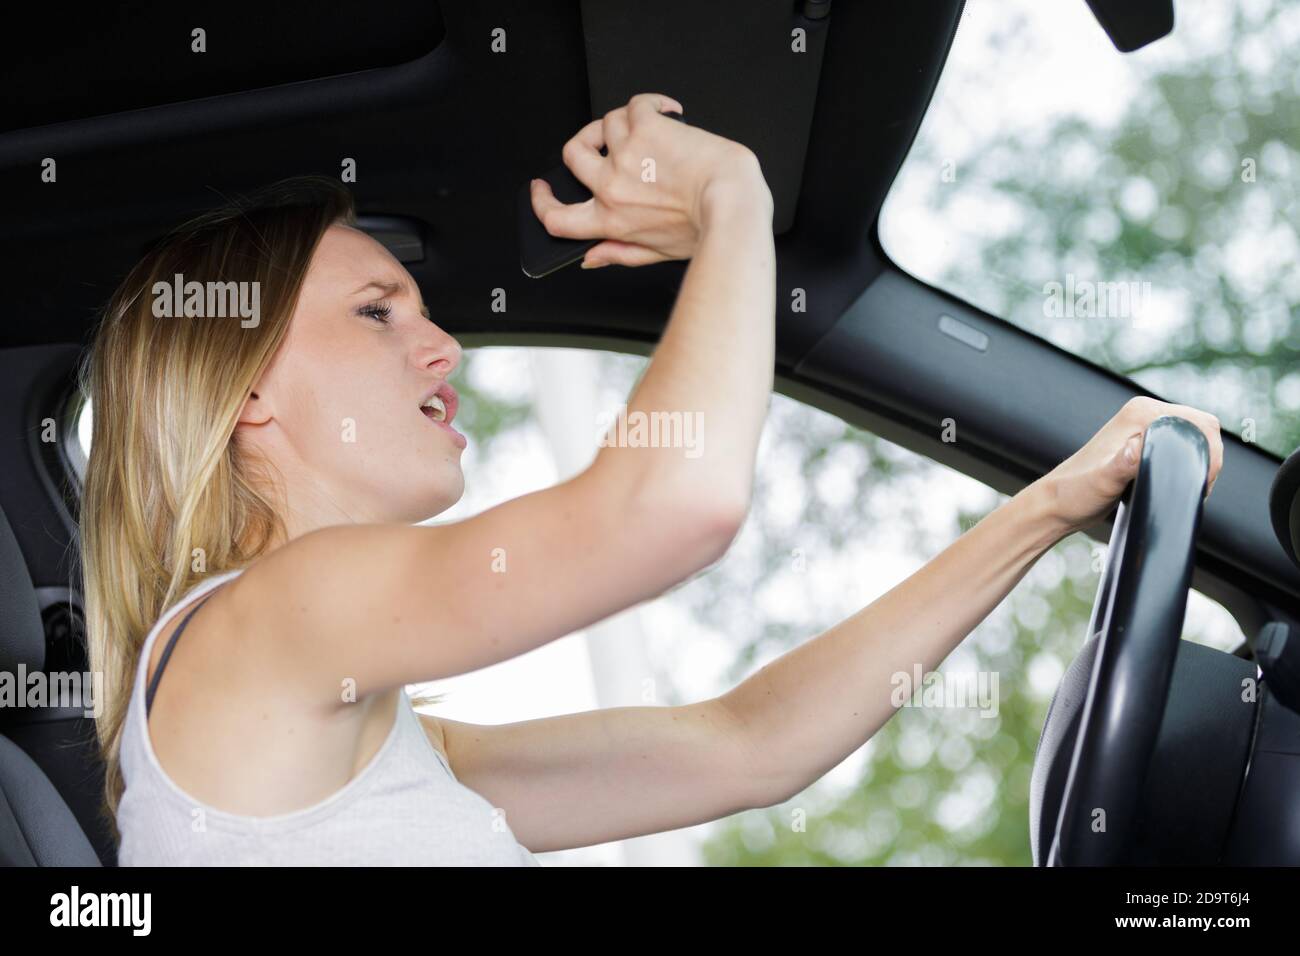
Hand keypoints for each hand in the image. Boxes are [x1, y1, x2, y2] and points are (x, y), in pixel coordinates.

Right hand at [528, 92, 772, 267]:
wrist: (732, 202)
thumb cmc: (705, 228)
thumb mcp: (657, 252)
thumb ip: (619, 254)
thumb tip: (592, 257)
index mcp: (611, 220)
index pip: (556, 217)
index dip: (541, 201)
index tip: (542, 189)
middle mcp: (612, 186)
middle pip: (572, 155)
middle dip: (582, 144)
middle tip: (600, 143)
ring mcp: (626, 154)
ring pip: (604, 124)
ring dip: (623, 125)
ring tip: (650, 133)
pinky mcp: (646, 127)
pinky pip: (633, 105)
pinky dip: (649, 105)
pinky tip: (667, 114)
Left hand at [1041, 396, 1223, 536]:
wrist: (1057, 505)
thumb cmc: (1075, 494)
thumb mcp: (1102, 482)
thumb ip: (1121, 464)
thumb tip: (1136, 449)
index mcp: (1139, 413)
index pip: (1197, 422)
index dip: (1209, 451)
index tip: (1202, 481)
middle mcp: (1142, 414)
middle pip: (1199, 429)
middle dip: (1207, 457)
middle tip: (1196, 489)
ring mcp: (1143, 428)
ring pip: (1191, 440)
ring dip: (1198, 462)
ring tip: (1189, 489)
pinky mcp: (1142, 444)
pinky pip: (1178, 448)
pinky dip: (1186, 464)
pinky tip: (1179, 484)